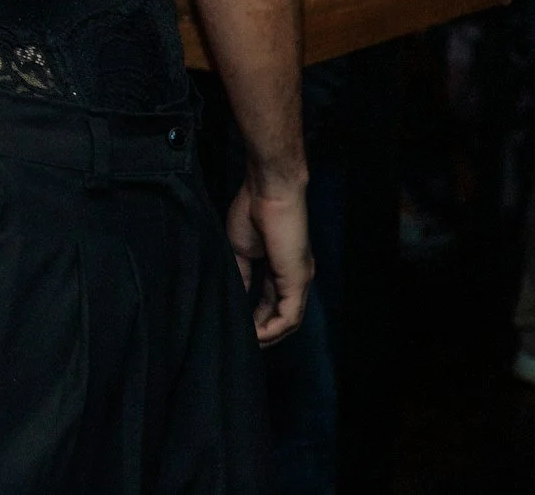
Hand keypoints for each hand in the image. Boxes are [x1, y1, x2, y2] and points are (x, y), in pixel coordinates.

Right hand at [227, 176, 313, 344]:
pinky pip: (289, 315)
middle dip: (263, 332)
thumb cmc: (252, 210)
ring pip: (288, 320)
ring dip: (269, 336)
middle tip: (244, 343)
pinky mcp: (297, 280)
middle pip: (282, 315)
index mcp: (281, 266)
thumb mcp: (240, 248)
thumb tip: (235, 294)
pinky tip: (256, 335)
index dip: (255, 317)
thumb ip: (242, 273)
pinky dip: (273, 329)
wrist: (268, 191)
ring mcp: (299, 279)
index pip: (270, 301)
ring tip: (248, 344)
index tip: (238, 326)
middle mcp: (295, 276)